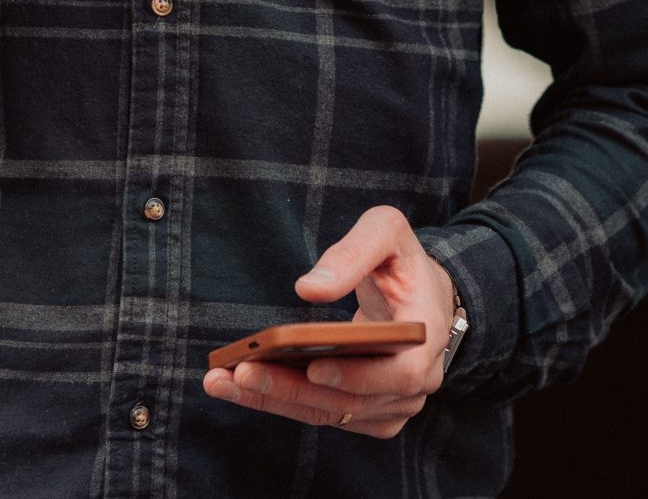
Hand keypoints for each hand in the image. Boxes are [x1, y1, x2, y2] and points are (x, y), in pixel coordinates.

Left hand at [200, 205, 455, 439]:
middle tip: (239, 372)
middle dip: (291, 389)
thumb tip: (308, 289)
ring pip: (328, 413)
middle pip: (350, 402)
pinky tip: (239, 386)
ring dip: (273, 400)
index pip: (399, 373)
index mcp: (427, 340)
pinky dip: (280, 402)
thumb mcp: (386, 232)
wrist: (423, 297)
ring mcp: (392, 406)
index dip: (357, 376)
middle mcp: (415, 384)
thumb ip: (353, 253)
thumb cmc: (401, 261)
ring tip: (219, 381)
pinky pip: (322, 414)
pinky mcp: (369, 415)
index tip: (312, 366)